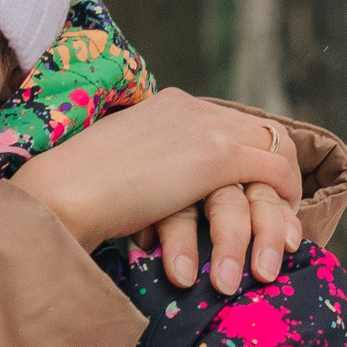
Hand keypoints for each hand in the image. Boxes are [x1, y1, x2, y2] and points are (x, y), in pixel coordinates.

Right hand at [10, 89, 304, 292]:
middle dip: (279, 178)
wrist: (63, 192)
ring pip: (273, 156)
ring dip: (279, 203)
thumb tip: (160, 199)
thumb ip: (149, 169)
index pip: (230, 122)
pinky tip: (276, 240)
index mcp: (167, 106)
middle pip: (262, 133)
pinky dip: (283, 205)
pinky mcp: (216, 155)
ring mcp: (206, 127)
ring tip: (279, 240)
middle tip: (283, 218)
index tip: (253, 195)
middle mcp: (192, 107)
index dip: (251, 158)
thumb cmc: (73, 194)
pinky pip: (274, 174)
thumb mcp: (120, 170)